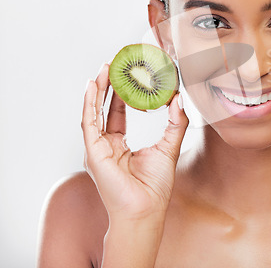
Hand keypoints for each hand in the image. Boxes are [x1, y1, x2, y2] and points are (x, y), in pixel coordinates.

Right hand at [81, 63, 188, 220]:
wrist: (146, 210)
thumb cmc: (155, 187)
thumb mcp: (169, 146)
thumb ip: (175, 121)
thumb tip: (178, 97)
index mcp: (120, 145)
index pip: (120, 112)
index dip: (123, 93)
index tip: (130, 74)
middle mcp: (106, 145)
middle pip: (104, 109)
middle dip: (108, 86)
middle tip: (115, 64)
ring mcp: (98, 148)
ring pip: (94, 112)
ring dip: (97, 89)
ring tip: (104, 68)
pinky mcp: (93, 151)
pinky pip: (89, 122)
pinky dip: (89, 103)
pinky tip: (93, 86)